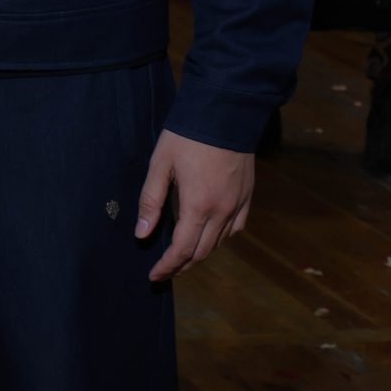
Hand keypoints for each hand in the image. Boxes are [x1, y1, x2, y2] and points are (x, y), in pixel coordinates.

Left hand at [135, 129, 254, 281]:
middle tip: (164, 271)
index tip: (154, 276)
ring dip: (200, 253)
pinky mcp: (248, 196)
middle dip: (182, 265)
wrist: (225, 114)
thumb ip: (151, 201)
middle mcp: (222, 210)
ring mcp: (238, 204)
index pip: (182, 249)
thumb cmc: (187, 137)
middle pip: (202, 251)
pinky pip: (236, 228)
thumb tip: (142, 234)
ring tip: (181, 257)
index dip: (167, 266)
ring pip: (219, 242)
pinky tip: (208, 236)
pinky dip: (220, 239)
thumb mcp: (160, 165)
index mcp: (198, 205)